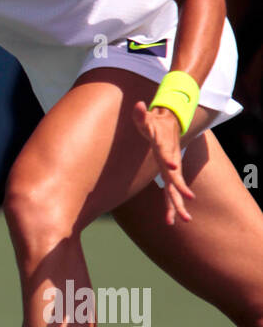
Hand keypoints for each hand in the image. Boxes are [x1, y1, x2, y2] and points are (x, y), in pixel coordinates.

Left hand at [132, 101, 196, 225]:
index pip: (167, 155)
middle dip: (181, 190)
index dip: (170, 161)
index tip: (174, 168)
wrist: (170, 126)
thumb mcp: (146, 118)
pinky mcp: (170, 175)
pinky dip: (171, 207)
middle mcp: (171, 162)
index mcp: (165, 149)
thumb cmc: (154, 124)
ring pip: (175, 191)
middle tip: (188, 201)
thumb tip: (138, 105)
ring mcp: (172, 170)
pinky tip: (170, 221)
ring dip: (178, 205)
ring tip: (184, 221)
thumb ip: (141, 114)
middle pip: (176, 178)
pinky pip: (170, 194)